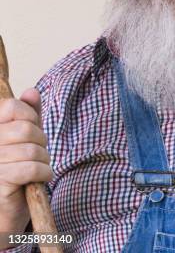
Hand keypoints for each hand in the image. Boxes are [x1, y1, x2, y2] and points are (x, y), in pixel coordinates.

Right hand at [0, 89, 49, 235]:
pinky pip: (32, 168)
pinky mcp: (0, 180)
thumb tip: (31, 92)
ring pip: (32, 150)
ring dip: (44, 159)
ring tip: (38, 167)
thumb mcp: (25, 138)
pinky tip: (40, 178)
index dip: (30, 116)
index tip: (32, 129)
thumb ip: (28, 115)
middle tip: (37, 153)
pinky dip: (43, 173)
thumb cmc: (17, 169)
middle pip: (26, 129)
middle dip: (41, 141)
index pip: (12, 107)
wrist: (5, 209)